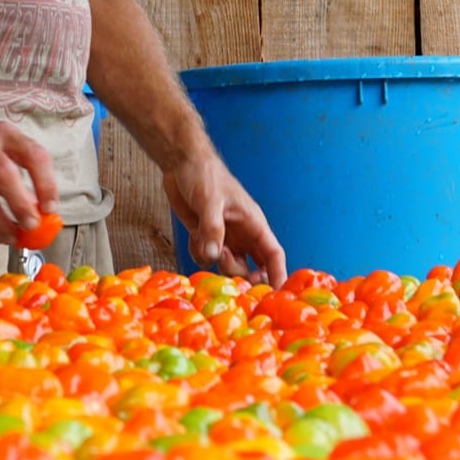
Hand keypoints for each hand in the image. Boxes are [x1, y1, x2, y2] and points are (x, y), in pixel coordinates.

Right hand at [0, 117, 57, 245]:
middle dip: (21, 205)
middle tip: (32, 226)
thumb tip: (40, 210)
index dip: (46, 183)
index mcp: (4, 132)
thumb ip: (18, 173)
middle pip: (5, 175)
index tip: (51, 207)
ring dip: (1, 224)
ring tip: (12, 238)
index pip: (34, 155)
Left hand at [163, 155, 286, 287]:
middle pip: (252, 269)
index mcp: (254, 223)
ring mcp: (225, 237)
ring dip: (217, 263)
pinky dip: (200, 255)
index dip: (278, 275)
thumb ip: (212, 228)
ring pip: (229, 267)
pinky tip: (193, 237)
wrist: (181, 164)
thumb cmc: (204, 175)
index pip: (274, 254)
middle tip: (224, 260)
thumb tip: (214, 256)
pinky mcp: (207, 237)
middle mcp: (242, 234)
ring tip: (203, 241)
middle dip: (240, 273)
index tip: (276, 295)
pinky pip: (208, 259)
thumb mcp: (210, 200)